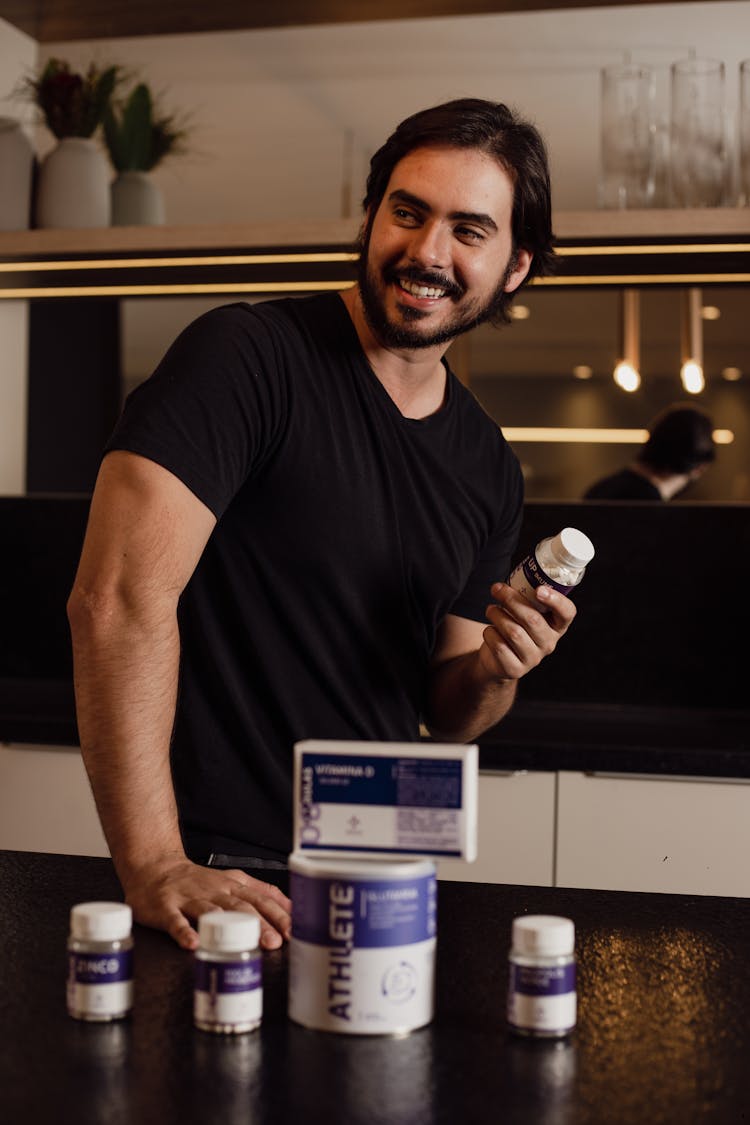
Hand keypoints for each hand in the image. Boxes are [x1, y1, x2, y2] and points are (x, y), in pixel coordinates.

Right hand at [121, 854, 291, 950]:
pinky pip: (176, 921)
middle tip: (274, 942)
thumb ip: (260, 892)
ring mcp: (190, 898)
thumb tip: (291, 907)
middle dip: (259, 924)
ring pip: (212, 913)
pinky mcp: (167, 907)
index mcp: (232, 886)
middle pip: (241, 907)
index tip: (294, 930)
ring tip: (242, 945)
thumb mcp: (232, 880)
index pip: (261, 899)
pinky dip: (184, 932)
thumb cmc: (196, 880)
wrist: (155, 867)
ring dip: (228, 928)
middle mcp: (215, 891)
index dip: (278, 914)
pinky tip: (193, 944)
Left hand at [479, 581, 576, 683]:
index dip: (556, 600)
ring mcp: (533, 658)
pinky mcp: (515, 669)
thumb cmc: (512, 627)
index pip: (567, 613)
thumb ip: (524, 597)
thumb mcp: (523, 612)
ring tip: (490, 609)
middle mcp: (549, 643)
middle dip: (511, 600)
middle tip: (496, 589)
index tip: (539, 589)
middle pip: (533, 619)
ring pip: (513, 632)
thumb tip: (507, 581)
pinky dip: (489, 633)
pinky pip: (499, 646)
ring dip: (496, 615)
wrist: (497, 660)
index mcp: (557, 626)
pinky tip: (489, 631)